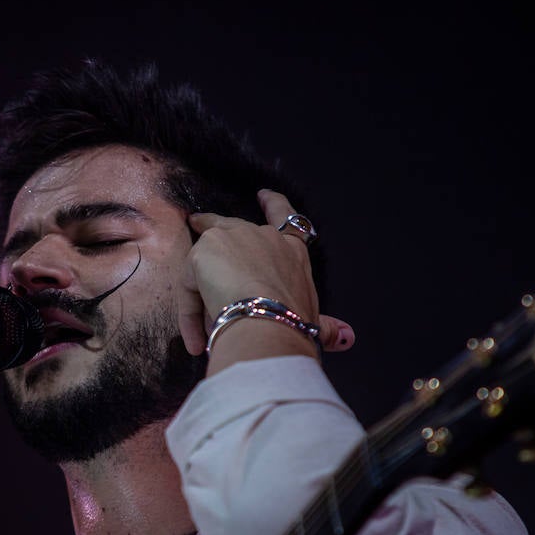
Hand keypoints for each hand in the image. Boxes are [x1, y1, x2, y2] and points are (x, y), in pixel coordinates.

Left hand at [176, 189, 355, 355]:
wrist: (269, 324)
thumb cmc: (294, 326)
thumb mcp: (313, 323)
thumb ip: (328, 328)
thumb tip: (347, 338)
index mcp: (293, 252)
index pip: (288, 222)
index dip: (275, 205)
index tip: (264, 195)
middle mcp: (265, 238)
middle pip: (235, 226)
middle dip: (216, 224)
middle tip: (199, 220)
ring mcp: (234, 238)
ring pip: (206, 249)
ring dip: (195, 268)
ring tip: (186, 286)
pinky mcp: (205, 251)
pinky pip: (190, 282)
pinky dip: (190, 309)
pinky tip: (191, 335)